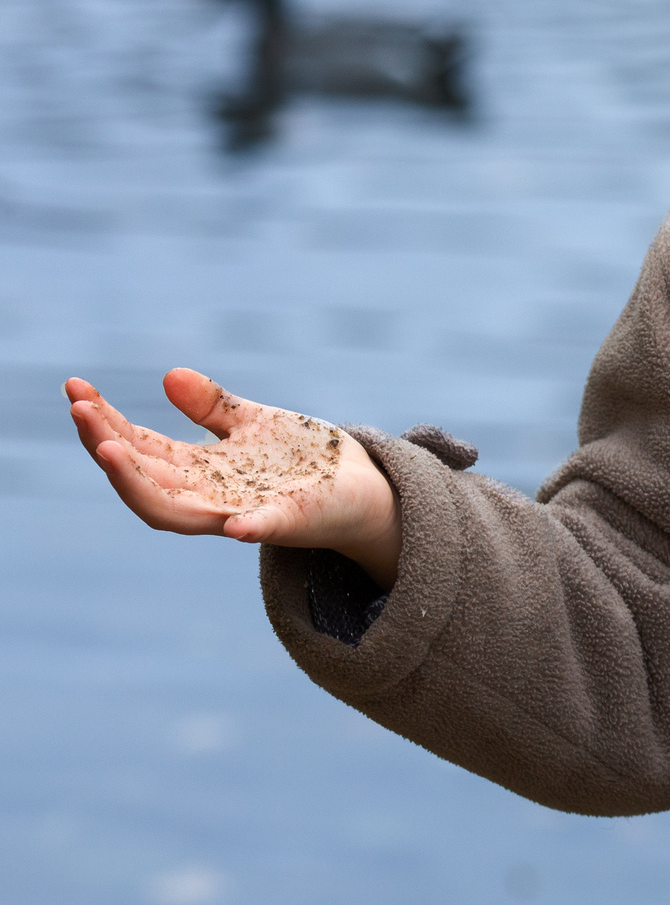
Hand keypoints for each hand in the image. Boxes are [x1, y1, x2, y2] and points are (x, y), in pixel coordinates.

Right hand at [65, 369, 401, 587]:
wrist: (358, 488)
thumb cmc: (300, 458)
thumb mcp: (251, 423)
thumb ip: (212, 407)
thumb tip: (170, 375)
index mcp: (198, 469)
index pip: (138, 446)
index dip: (104, 421)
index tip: (75, 388)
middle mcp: (208, 496)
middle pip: (142, 478)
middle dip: (106, 445)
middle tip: (79, 410)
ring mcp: (242, 513)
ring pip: (174, 511)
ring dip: (138, 484)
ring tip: (109, 450)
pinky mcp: (287, 523)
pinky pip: (263, 529)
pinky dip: (248, 527)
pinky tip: (234, 525)